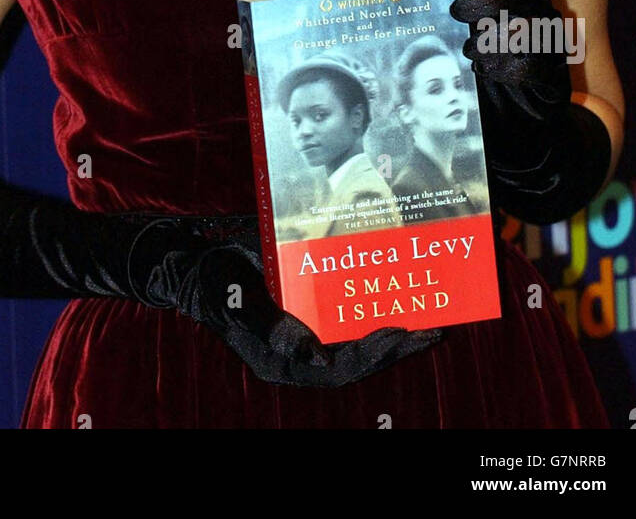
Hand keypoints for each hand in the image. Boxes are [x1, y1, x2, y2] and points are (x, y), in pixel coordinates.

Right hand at [134, 219, 440, 386]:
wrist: (200, 264)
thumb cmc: (214, 284)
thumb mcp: (234, 302)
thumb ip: (266, 326)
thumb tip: (313, 356)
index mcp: (281, 360)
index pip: (335, 370)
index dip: (369, 356)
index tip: (398, 335)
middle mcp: (300, 352)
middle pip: (357, 359)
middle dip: (397, 349)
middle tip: (435, 332)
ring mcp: (307, 330)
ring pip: (359, 340)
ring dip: (395, 333)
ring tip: (433, 319)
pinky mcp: (311, 309)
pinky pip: (349, 316)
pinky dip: (374, 309)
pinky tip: (401, 293)